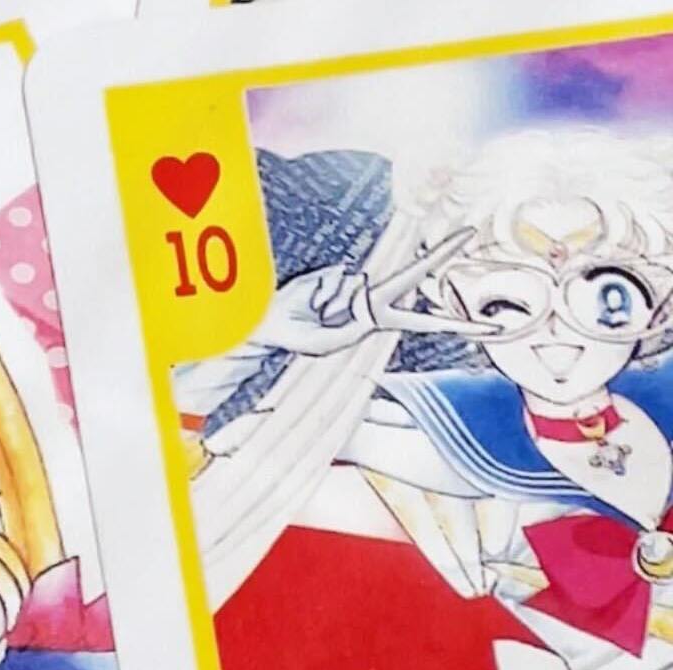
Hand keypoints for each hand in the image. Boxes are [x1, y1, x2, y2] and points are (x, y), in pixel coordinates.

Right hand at [249, 229, 496, 354]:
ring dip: (330, 307)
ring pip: (355, 287)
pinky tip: (310, 301)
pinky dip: (320, 294)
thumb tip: (361, 285)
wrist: (271, 323)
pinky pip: (337, 279)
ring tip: (314, 315)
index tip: (493, 329)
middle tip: (470, 233)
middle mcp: (371, 299)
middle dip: (442, 253)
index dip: (459, 327)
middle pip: (414, 273)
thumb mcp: (329, 343)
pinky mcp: (336, 270)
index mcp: (379, 321)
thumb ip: (352, 322)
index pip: (427, 324)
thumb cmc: (300, 338)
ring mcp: (354, 283)